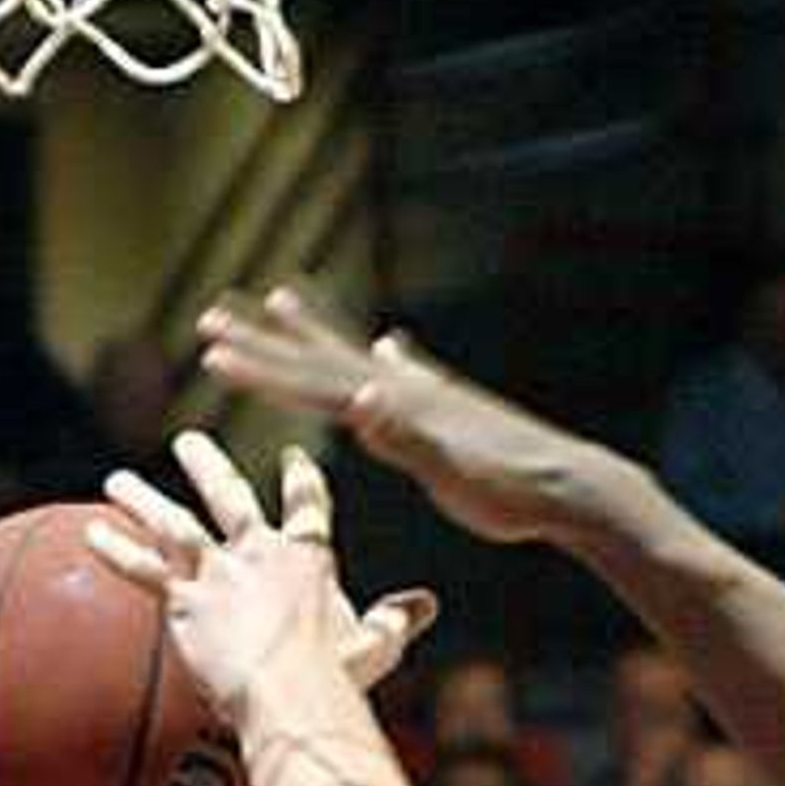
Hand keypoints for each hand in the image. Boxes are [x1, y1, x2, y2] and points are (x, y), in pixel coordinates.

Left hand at [93, 434, 432, 724]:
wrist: (293, 690)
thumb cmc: (339, 675)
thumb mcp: (377, 644)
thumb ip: (397, 620)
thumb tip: (425, 605)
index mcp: (308, 557)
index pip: (308, 506)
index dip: (303, 480)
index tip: (293, 456)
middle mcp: (259, 551)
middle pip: (229, 497)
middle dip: (207, 466)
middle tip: (186, 442)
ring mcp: (218, 571)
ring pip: (174, 525)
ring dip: (143, 500)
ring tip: (117, 480)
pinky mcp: (184, 599)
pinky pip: (144, 571)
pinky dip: (117, 551)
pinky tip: (91, 533)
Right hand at [193, 286, 598, 549]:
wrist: (573, 487)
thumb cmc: (511, 490)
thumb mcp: (452, 471)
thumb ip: (406, 436)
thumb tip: (364, 395)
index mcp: (396, 408)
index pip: (312, 386)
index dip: (260, 370)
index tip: (211, 353)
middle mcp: (407, 389)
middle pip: (320, 358)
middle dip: (265, 339)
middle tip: (213, 312)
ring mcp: (429, 394)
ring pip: (356, 355)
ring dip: (316, 330)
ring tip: (281, 295)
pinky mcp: (453, 408)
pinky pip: (405, 374)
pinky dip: (389, 359)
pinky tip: (386, 343)